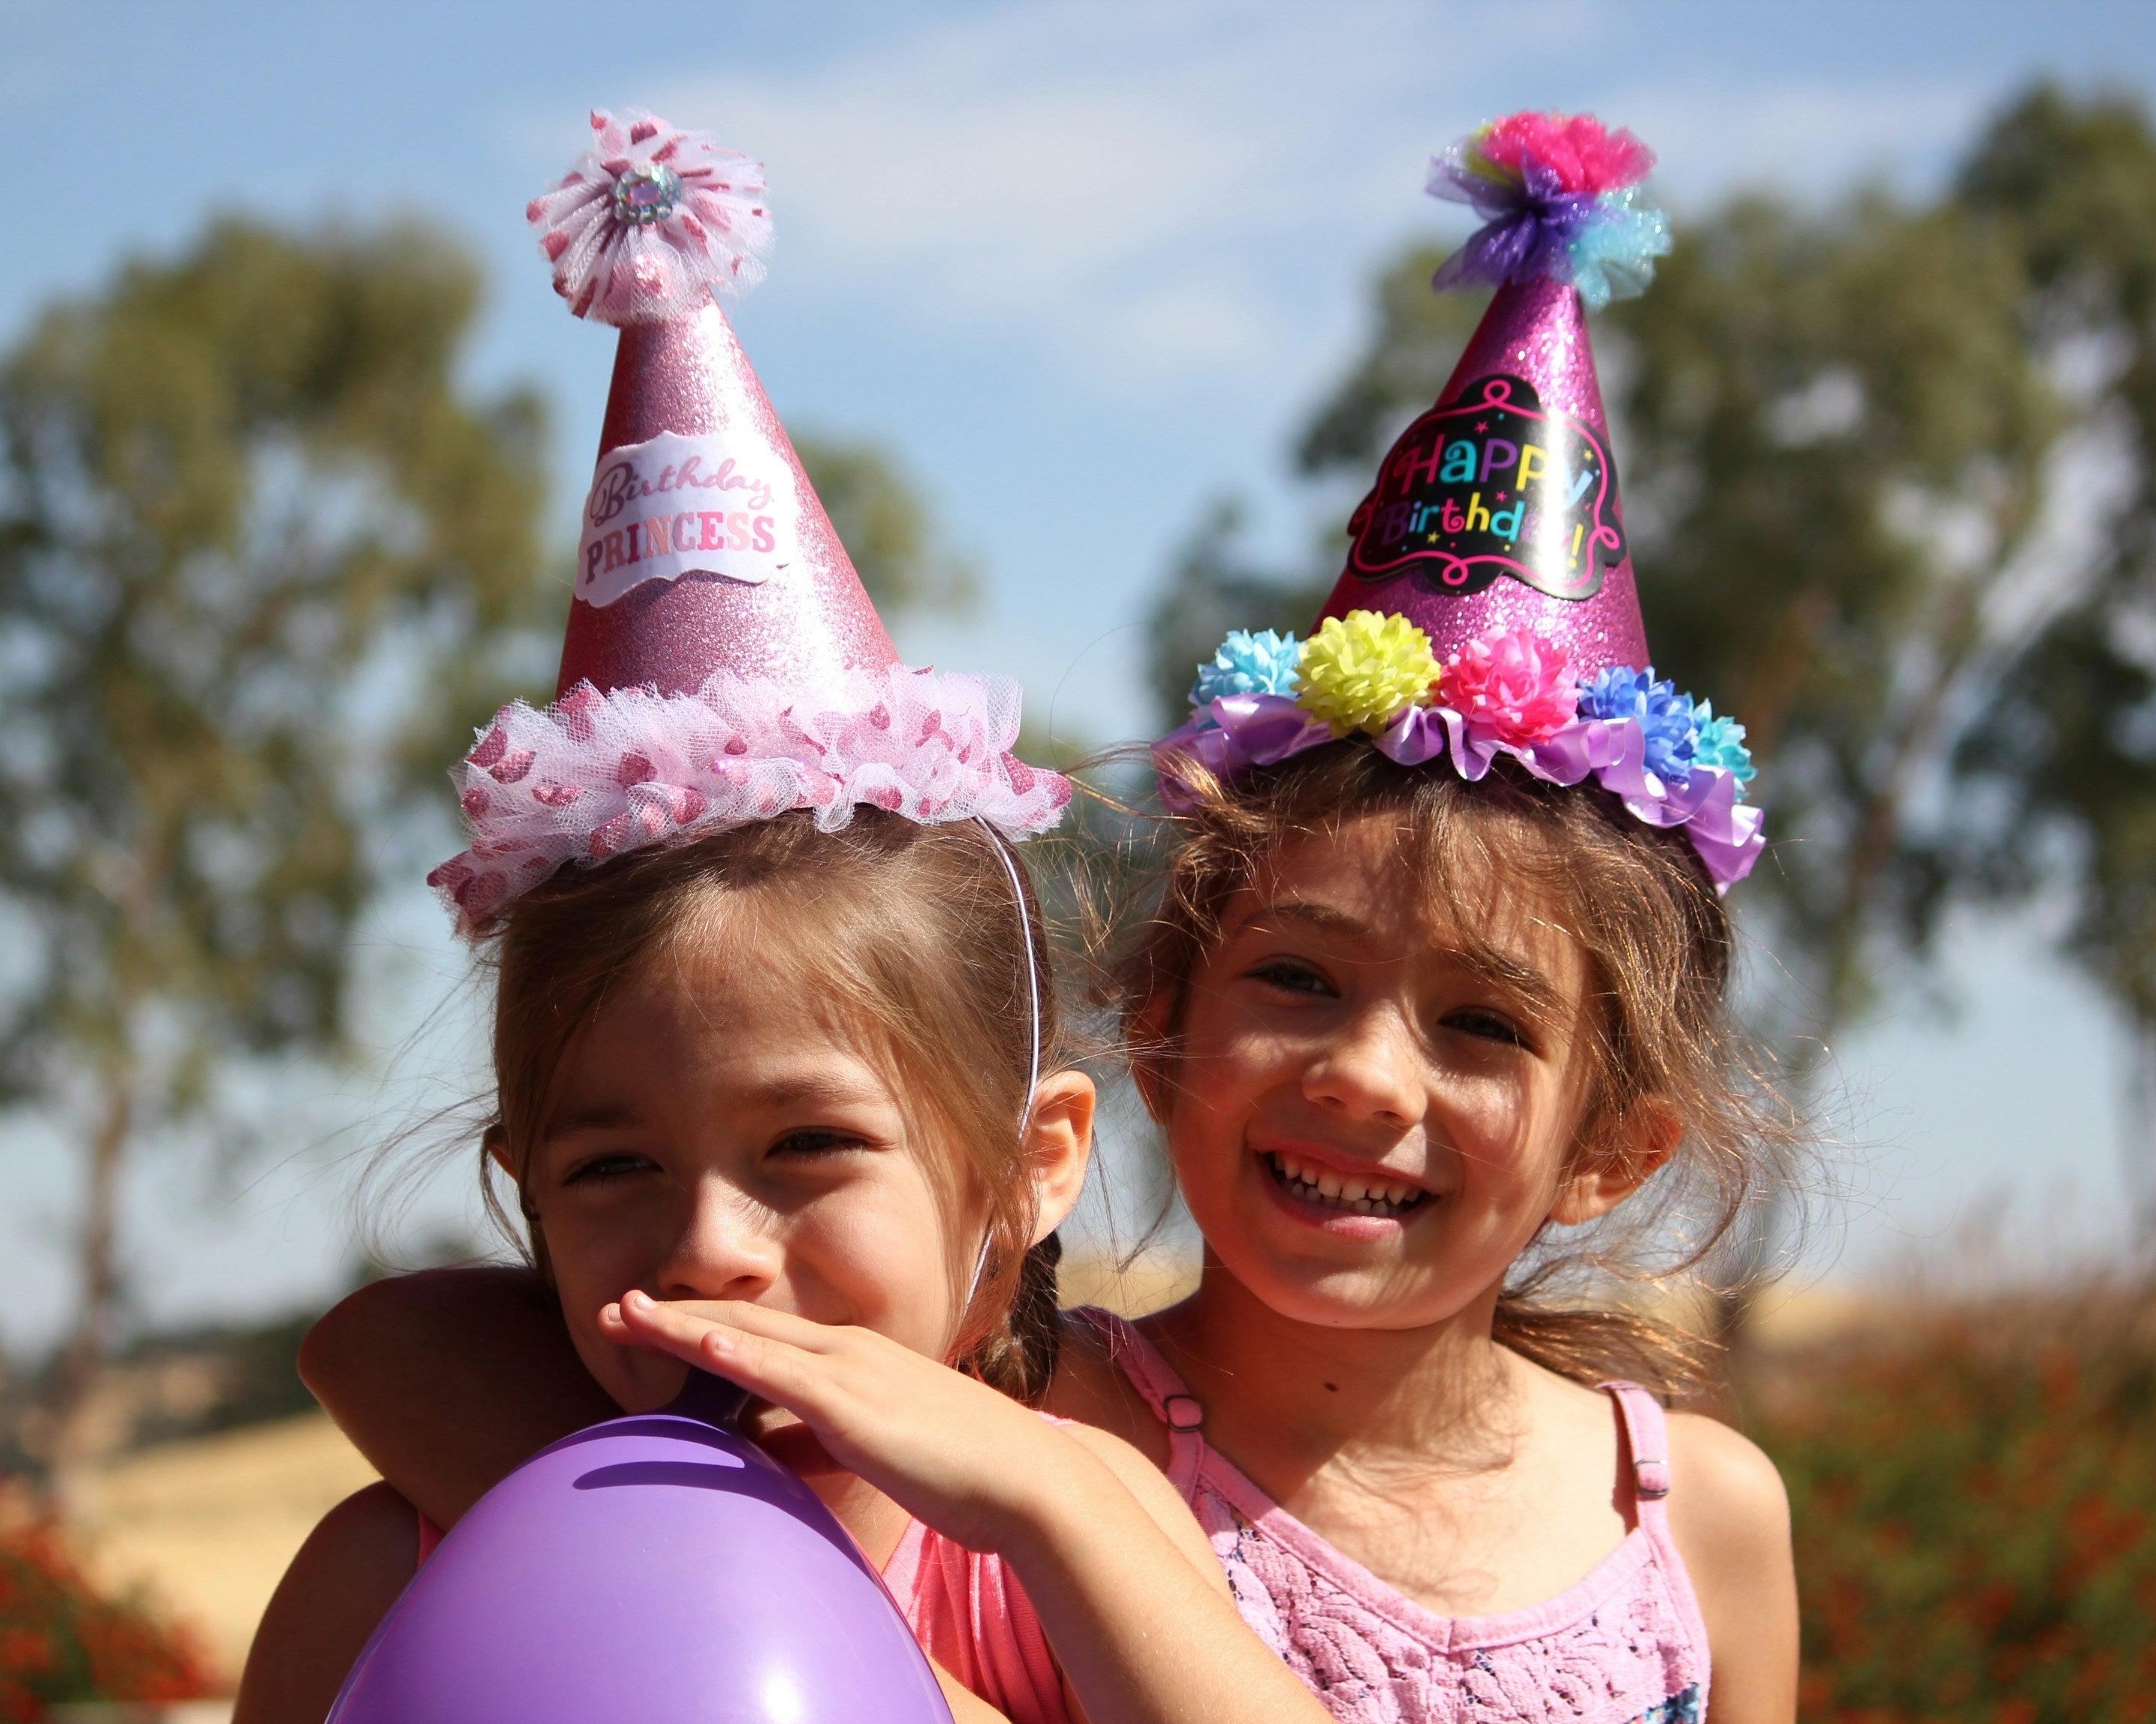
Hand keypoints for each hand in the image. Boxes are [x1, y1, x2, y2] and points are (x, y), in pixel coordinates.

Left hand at [603, 1292, 1089, 1554]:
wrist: (1024, 1481)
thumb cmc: (962, 1471)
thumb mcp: (876, 1450)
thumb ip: (822, 1442)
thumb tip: (770, 1451)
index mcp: (855, 1358)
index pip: (764, 1334)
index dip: (702, 1324)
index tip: (649, 1318)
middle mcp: (848, 1350)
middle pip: (745, 1324)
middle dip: (674, 1314)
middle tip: (613, 1307)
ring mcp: (852, 1371)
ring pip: (751, 1339)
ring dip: (682, 1325)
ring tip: (625, 1316)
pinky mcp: (856, 1405)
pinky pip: (785, 1375)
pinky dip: (738, 1354)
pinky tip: (700, 1343)